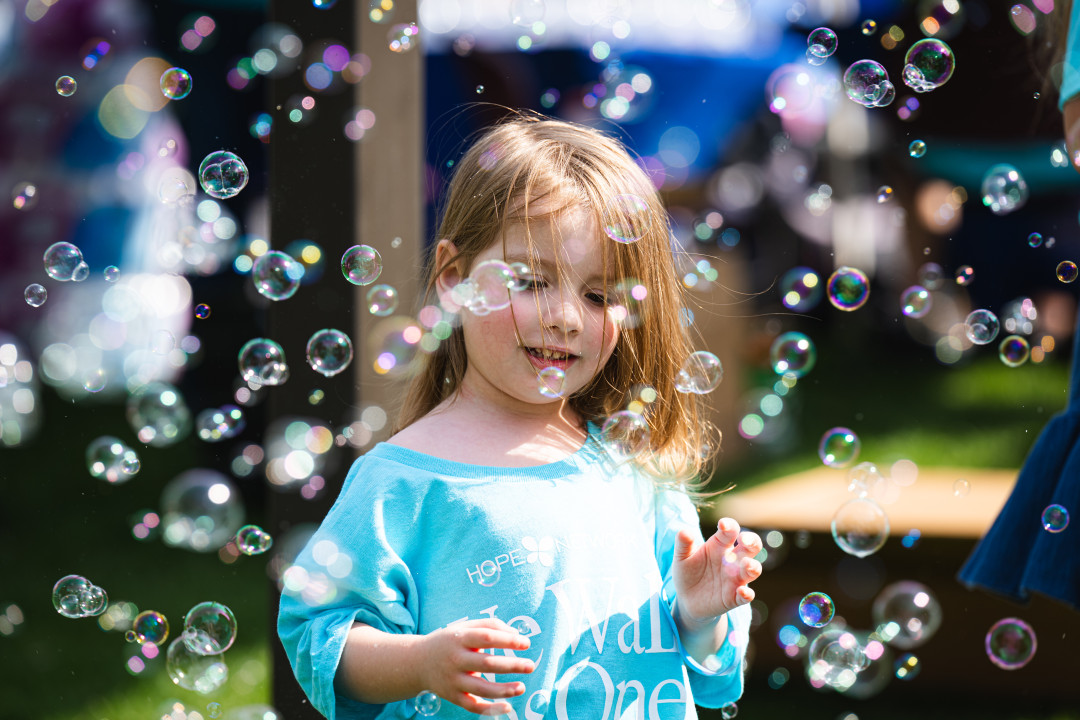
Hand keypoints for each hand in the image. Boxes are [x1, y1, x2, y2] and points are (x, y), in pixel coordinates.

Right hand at [418, 618, 534, 715]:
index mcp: (459, 638)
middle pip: (486, 663)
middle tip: (530, 665)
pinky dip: (490, 709)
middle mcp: (455, 659)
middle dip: (511, 665)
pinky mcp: (452, 696)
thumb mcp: (465, 627)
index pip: (486, 637)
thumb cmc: (449, 642)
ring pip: (480, 688)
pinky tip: (507, 707)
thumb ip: (490, 626)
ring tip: (522, 687)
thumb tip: (517, 635)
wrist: (418, 661)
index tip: (526, 643)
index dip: (507, 640)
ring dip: (503, 689)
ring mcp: (453, 679)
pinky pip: (472, 705)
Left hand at [672, 517, 761, 624]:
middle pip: (751, 547)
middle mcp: (731, 560)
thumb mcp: (681, 557)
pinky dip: (747, 594)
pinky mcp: (734, 597)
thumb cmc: (687, 573)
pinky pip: (746, 596)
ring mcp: (735, 579)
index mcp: (719, 545)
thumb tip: (685, 532)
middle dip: (752, 541)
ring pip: (753, 570)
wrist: (685, 599)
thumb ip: (683, 544)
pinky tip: (742, 592)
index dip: (730, 526)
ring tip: (746, 564)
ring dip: (753, 566)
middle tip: (744, 540)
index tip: (722, 525)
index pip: (731, 531)